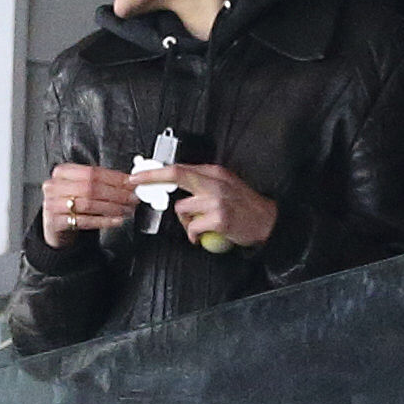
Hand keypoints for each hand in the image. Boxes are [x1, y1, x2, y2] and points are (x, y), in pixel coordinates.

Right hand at [40, 163, 135, 249]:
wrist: (55, 224)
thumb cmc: (71, 202)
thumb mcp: (82, 187)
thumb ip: (102, 182)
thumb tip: (129, 181)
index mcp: (63, 172)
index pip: (93, 172)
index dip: (115, 178)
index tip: (131, 183)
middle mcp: (55, 186)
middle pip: (92, 187)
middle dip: (116, 193)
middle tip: (132, 198)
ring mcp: (53, 204)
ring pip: (89, 204)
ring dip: (112, 207)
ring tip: (127, 210)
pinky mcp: (55, 222)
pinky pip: (84, 221)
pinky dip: (104, 221)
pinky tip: (116, 220)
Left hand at [128, 162, 278, 248]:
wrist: (268, 221)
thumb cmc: (245, 206)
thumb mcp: (226, 185)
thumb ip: (203, 183)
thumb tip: (175, 184)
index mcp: (215, 173)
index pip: (180, 168)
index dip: (156, 171)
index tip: (138, 175)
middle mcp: (215, 182)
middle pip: (177, 175)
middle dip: (151, 177)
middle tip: (135, 183)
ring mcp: (217, 200)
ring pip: (182, 208)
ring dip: (185, 221)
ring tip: (197, 226)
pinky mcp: (219, 218)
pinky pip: (193, 227)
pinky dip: (194, 235)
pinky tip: (202, 236)